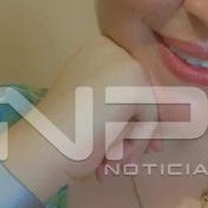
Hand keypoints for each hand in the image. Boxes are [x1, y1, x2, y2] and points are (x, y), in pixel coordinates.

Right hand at [0, 36, 162, 197]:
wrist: (46, 143)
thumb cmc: (62, 131)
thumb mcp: (93, 104)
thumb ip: (119, 100)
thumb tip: (161, 116)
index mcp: (98, 49)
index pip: (135, 80)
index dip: (131, 114)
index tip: (119, 139)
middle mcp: (112, 49)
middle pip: (146, 92)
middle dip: (139, 129)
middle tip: (123, 157)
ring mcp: (126, 64)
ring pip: (151, 107)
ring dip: (136, 139)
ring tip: (112, 159)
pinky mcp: (137, 86)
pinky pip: (152, 121)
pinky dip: (136, 143)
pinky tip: (111, 152)